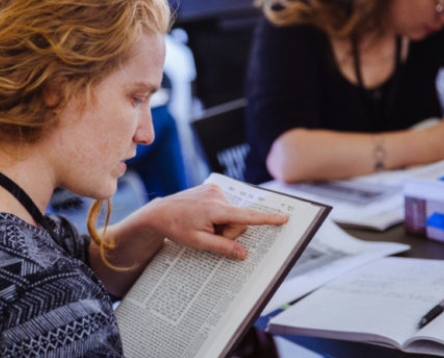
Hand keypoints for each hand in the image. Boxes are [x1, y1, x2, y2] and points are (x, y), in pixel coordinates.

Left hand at [137, 184, 288, 259]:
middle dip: (228, 231)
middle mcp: (218, 196)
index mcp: (215, 209)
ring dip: (222, 223)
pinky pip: (225, 206)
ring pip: (232, 214)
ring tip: (202, 224)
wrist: (160, 212)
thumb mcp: (198, 242)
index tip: (284, 218)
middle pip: (238, 221)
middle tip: (208, 234)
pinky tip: (202, 216)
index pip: (247, 216)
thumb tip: (243, 254)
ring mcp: (215, 190)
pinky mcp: (213, 188)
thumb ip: (222, 248)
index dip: (267, 219)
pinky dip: (218, 214)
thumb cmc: (176, 228)